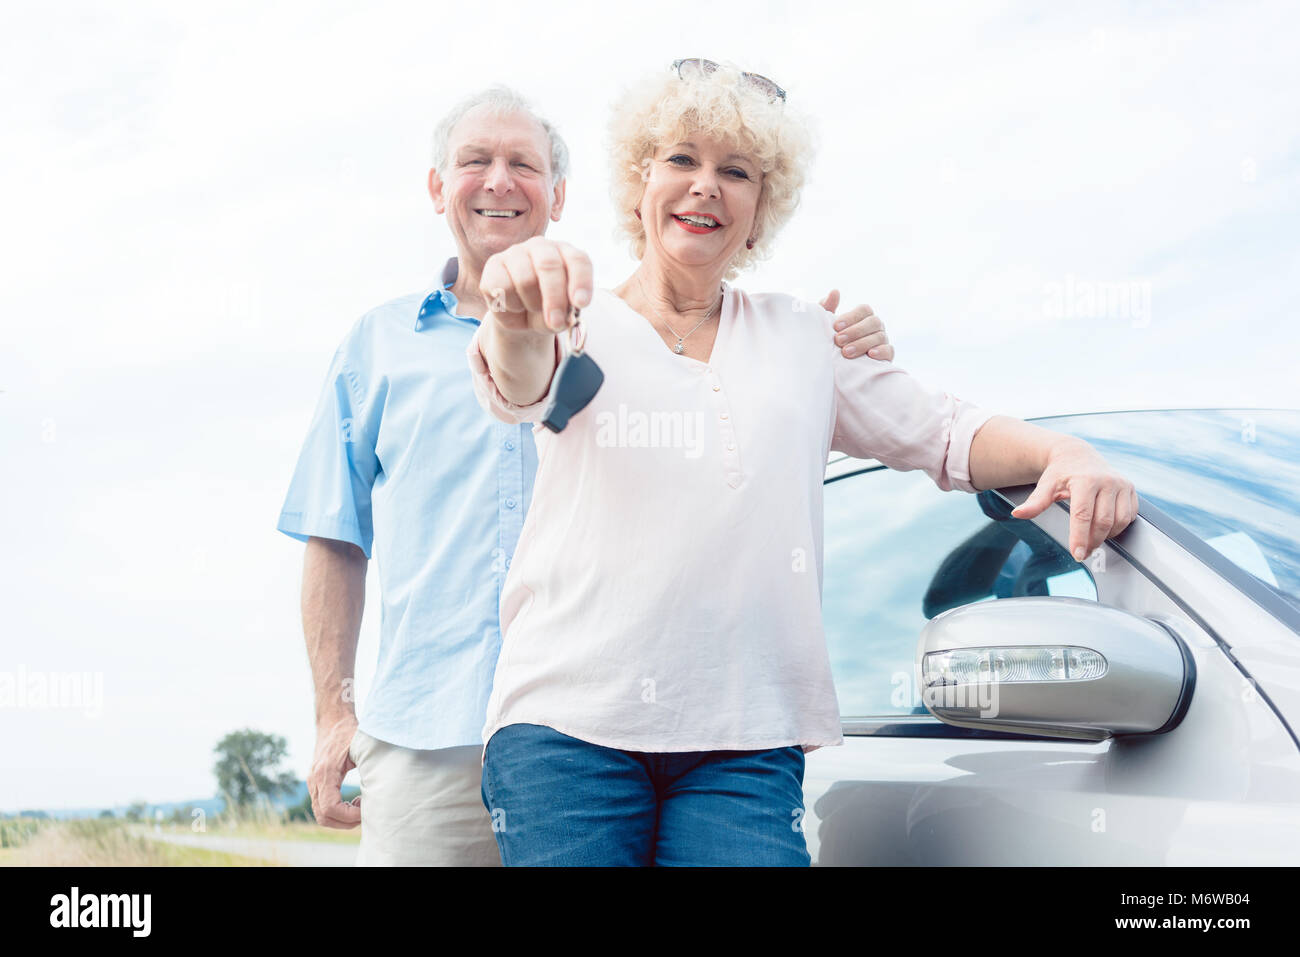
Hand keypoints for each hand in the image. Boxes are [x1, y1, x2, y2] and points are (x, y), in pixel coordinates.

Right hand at [308, 713, 360, 828]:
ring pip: (321, 814)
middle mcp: (314, 780)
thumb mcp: (362, 746)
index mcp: (325, 772)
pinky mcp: (316, 783)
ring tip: (360, 806)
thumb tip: (386, 784)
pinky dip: (337, 811)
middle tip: (365, 812)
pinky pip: (322, 806)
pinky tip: (355, 801)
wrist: (333, 720)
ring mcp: (313, 782)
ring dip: (341, 818)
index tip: (365, 810)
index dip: (349, 816)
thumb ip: (371, 765)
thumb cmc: (350, 732)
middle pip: (323, 816)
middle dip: (345, 821)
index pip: (330, 807)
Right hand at [480, 237, 593, 334]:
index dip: (581, 281)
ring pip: (525, 279)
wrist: (520, 315)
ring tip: (532, 309)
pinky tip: (514, 305)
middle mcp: (542, 247)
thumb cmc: (547, 309)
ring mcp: (516, 252)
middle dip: (554, 298)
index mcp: (566, 254)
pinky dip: (510, 304)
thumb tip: (562, 319)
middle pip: (549, 265)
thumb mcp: (561, 316)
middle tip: (556, 322)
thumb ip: (565, 315)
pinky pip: (502, 287)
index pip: (578, 260)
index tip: (581, 304)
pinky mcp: (494, 264)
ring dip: (531, 304)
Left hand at [820, 290, 892, 360]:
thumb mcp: (827, 325)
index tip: (836, 326)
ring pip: (879, 337)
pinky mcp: (887, 354)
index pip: (864, 310)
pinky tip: (870, 354)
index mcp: (864, 316)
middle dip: (855, 331)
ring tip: (846, 352)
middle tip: (838, 340)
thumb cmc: (833, 340)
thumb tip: (835, 291)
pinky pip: (889, 350)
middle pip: (873, 322)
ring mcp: (883, 339)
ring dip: (862, 344)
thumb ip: (828, 308)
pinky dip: (881, 351)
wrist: (838, 364)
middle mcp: (876, 325)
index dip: (851, 317)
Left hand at [1011, 441, 1137, 561]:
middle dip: (1092, 541)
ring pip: (1119, 521)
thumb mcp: (1045, 485)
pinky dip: (1118, 527)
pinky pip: (1129, 516)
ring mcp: (1121, 485)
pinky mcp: (1130, 490)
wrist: (1077, 455)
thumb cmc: (1060, 472)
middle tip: (1082, 552)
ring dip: (1106, 536)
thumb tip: (1017, 514)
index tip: (1077, 554)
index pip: (1083, 515)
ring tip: (1092, 540)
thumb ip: (1035, 502)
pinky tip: (1104, 528)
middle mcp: (1107, 481)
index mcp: (1085, 481)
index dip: (1080, 537)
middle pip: (1103, 521)